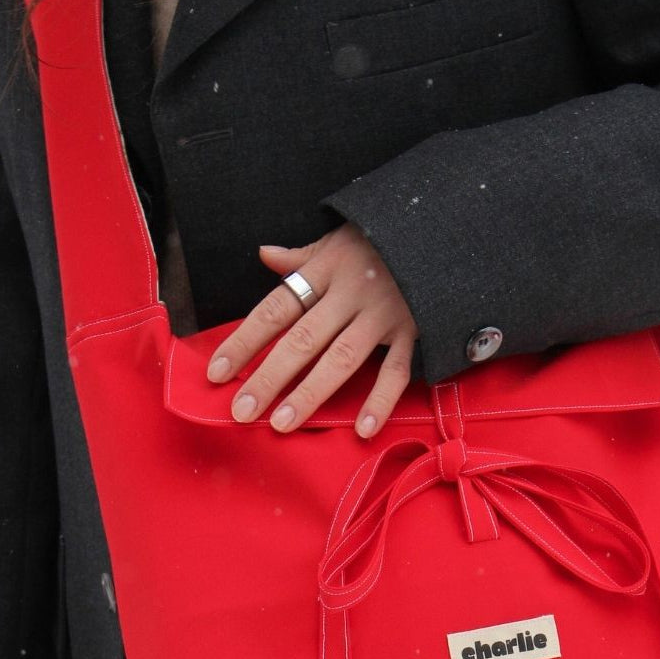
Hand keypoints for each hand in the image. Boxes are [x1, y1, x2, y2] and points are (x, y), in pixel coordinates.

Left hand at [207, 223, 418, 436]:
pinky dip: (380, 400)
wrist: (442, 229)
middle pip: (302, 340)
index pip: (276, 309)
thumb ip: (301, 256)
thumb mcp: (338, 239)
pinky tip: (362, 429)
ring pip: (341, 359)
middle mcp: (350, 293)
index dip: (244, 340)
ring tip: (283, 423)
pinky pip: (396, 371)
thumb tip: (264, 255)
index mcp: (326, 269)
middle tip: (242, 411)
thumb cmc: (382, 238)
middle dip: (269, 377)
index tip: (217, 371)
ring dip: (310, 393)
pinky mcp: (414, 331)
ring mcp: (382, 315)